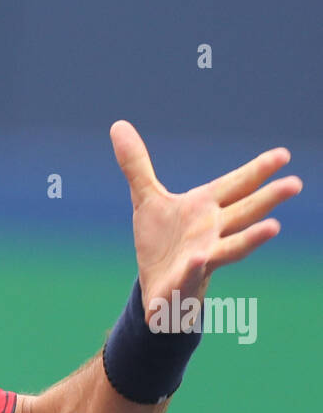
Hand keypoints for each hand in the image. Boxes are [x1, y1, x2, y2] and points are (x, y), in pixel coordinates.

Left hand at [109, 120, 301, 323]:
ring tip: (273, 228)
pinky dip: (194, 269)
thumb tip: (118, 125)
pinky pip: (190, 276)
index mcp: (206, 208)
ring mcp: (201, 258)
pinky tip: (199, 260)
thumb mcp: (146, 200)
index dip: (258, 170)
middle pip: (244, 213)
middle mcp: (211, 232)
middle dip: (268, 199)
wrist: (156, 288)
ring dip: (251, 239)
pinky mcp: (182, 282)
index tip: (283, 154)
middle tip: (295, 183)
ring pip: (231, 248)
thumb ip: (137, 165)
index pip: (236, 185)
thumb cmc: (162, 242)